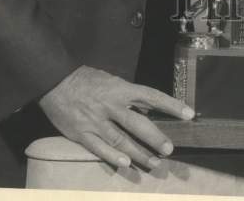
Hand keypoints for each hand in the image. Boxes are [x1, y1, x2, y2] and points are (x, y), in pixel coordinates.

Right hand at [39, 65, 193, 170]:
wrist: (55, 81)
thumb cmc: (86, 80)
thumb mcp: (111, 80)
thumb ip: (127, 95)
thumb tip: (146, 107)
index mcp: (120, 88)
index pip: (151, 96)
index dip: (171, 105)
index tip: (189, 114)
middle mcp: (110, 105)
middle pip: (137, 123)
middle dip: (154, 137)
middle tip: (169, 149)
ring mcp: (96, 121)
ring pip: (120, 140)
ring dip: (138, 153)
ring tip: (153, 163)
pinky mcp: (82, 133)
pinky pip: (99, 147)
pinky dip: (112, 156)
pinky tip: (125, 164)